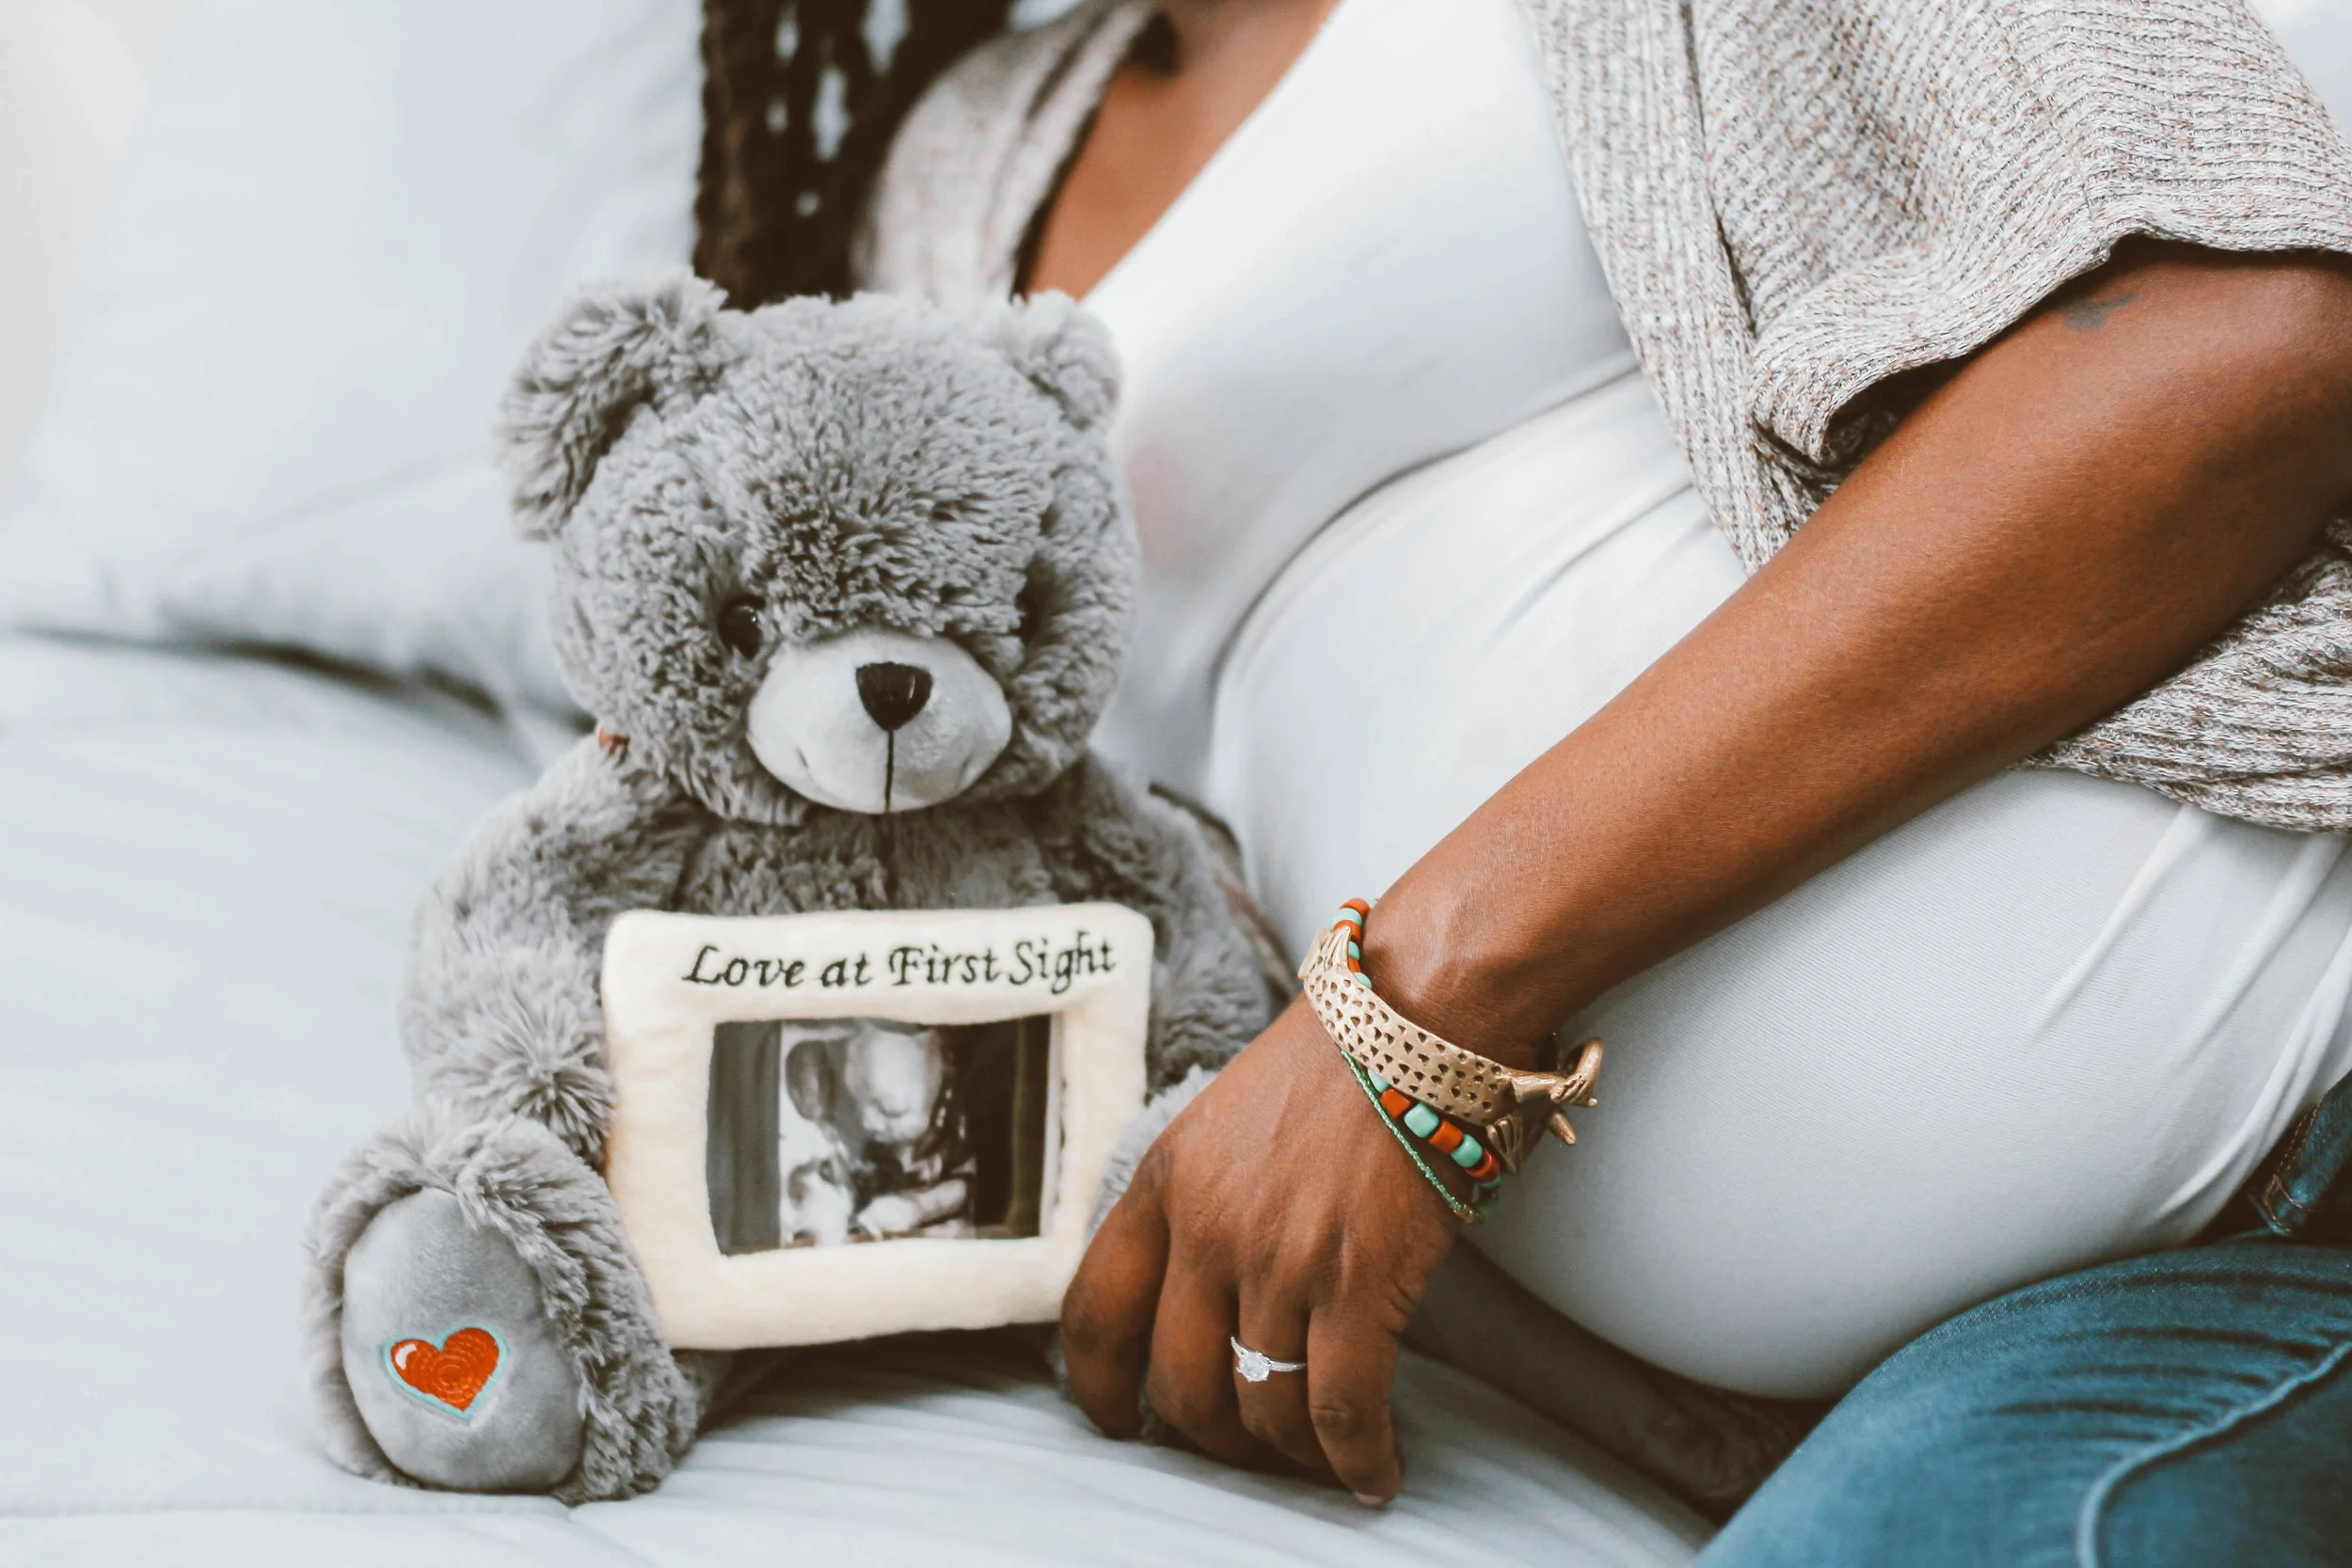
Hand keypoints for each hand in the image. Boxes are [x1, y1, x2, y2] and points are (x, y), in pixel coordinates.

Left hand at [1060, 994, 1461, 1502]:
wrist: (1421, 1013)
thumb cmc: (1342, 1055)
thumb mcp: (1229, 1117)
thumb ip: (1205, 1196)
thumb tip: (1209, 1284)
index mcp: (1165, 1179)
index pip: (1095, 1310)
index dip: (1098, 1387)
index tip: (1117, 1422)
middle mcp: (1207, 1227)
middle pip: (1177, 1382)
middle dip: (1211, 1439)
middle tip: (1249, 1449)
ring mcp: (1279, 1258)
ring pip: (1260, 1407)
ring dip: (1290, 1457)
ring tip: (1324, 1464)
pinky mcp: (1358, 1282)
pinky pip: (1339, 1409)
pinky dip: (1358, 1459)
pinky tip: (1377, 1472)